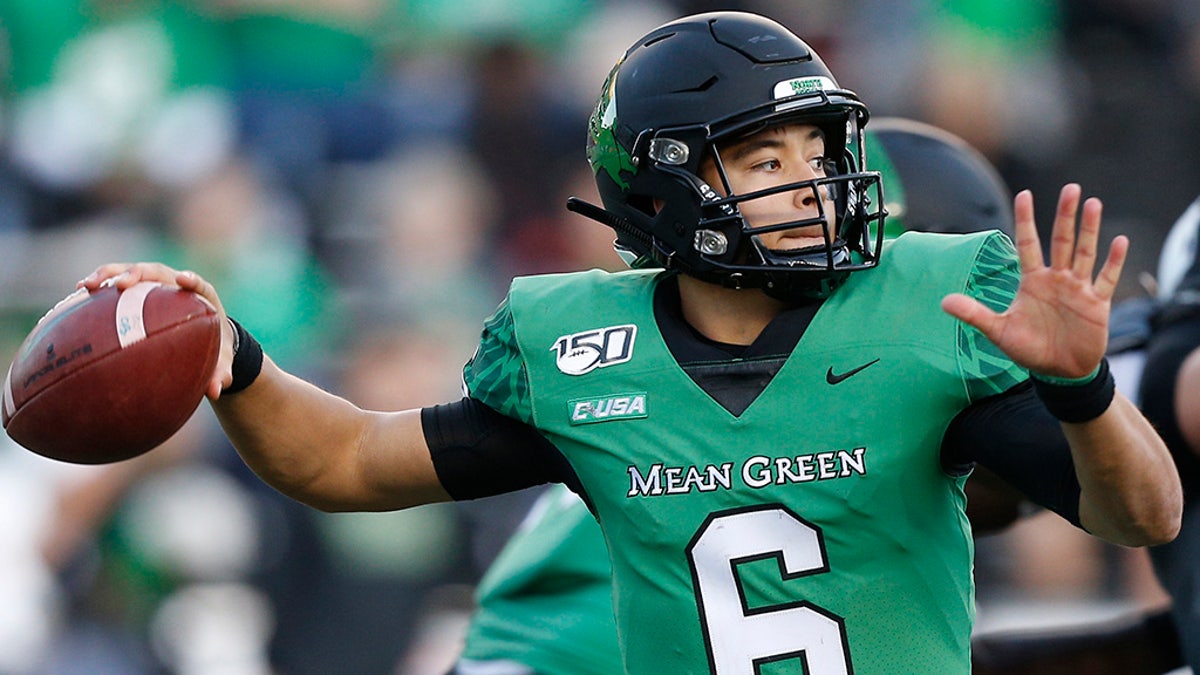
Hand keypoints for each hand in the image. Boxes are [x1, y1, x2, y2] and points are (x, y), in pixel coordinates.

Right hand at [79, 263, 233, 398]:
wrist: (203, 337)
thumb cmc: (214, 347)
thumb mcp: (221, 362)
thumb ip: (221, 374)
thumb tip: (215, 392)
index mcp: (203, 297)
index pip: (199, 284)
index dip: (192, 280)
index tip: (183, 280)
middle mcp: (176, 284)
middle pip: (157, 272)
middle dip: (138, 274)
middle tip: (122, 285)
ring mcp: (155, 285)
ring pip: (131, 273)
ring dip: (108, 276)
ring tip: (85, 286)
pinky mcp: (137, 291)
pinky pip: (116, 285)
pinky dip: (98, 288)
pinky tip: (74, 298)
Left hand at [941, 183, 1125, 378]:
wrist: (1059, 372)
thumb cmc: (1029, 349)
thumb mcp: (999, 331)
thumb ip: (974, 314)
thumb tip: (943, 302)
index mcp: (1032, 281)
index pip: (1027, 243)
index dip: (1026, 220)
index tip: (1024, 194)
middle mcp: (1056, 279)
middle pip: (1061, 241)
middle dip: (1065, 215)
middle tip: (1070, 188)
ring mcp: (1078, 289)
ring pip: (1085, 253)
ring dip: (1090, 229)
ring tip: (1092, 204)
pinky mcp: (1097, 304)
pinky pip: (1106, 278)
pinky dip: (1114, 262)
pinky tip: (1120, 241)